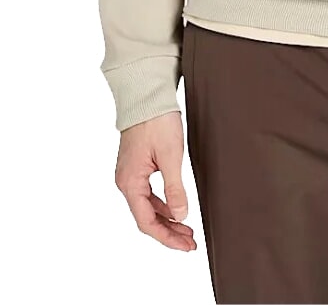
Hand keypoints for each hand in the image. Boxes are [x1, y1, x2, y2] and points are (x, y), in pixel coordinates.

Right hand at [114, 110, 196, 250]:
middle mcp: (126, 182)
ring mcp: (130, 174)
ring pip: (147, 207)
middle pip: (146, 218)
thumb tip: (180, 216)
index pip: (146, 222)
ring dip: (167, 219)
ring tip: (187, 228)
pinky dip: (163, 204)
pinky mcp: (137, 167)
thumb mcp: (171, 156)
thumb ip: (175, 188)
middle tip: (190, 241)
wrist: (147, 95)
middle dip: (168, 232)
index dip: (167, 237)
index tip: (186, 245)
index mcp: (130, 183)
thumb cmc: (156, 121)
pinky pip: (148, 194)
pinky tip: (177, 207)